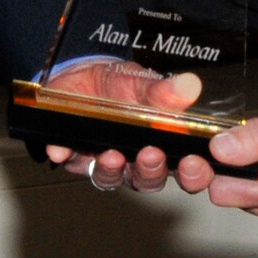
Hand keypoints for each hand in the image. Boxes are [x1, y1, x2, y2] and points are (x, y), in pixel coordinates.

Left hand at [41, 61, 203, 193]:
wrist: (83, 77)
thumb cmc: (121, 84)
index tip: (194, 163)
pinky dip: (66, 154)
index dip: (195, 174)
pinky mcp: (74, 157)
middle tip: (151, 155)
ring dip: (112, 169)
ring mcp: (106, 163)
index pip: (187, 170)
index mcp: (163, 145)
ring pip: (112, 179)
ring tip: (111, 155)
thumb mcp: (143, 82)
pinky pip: (70, 160)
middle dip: (152, 171)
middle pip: (150, 180)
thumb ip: (164, 91)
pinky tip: (62, 147)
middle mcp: (136, 162)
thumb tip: (189, 86)